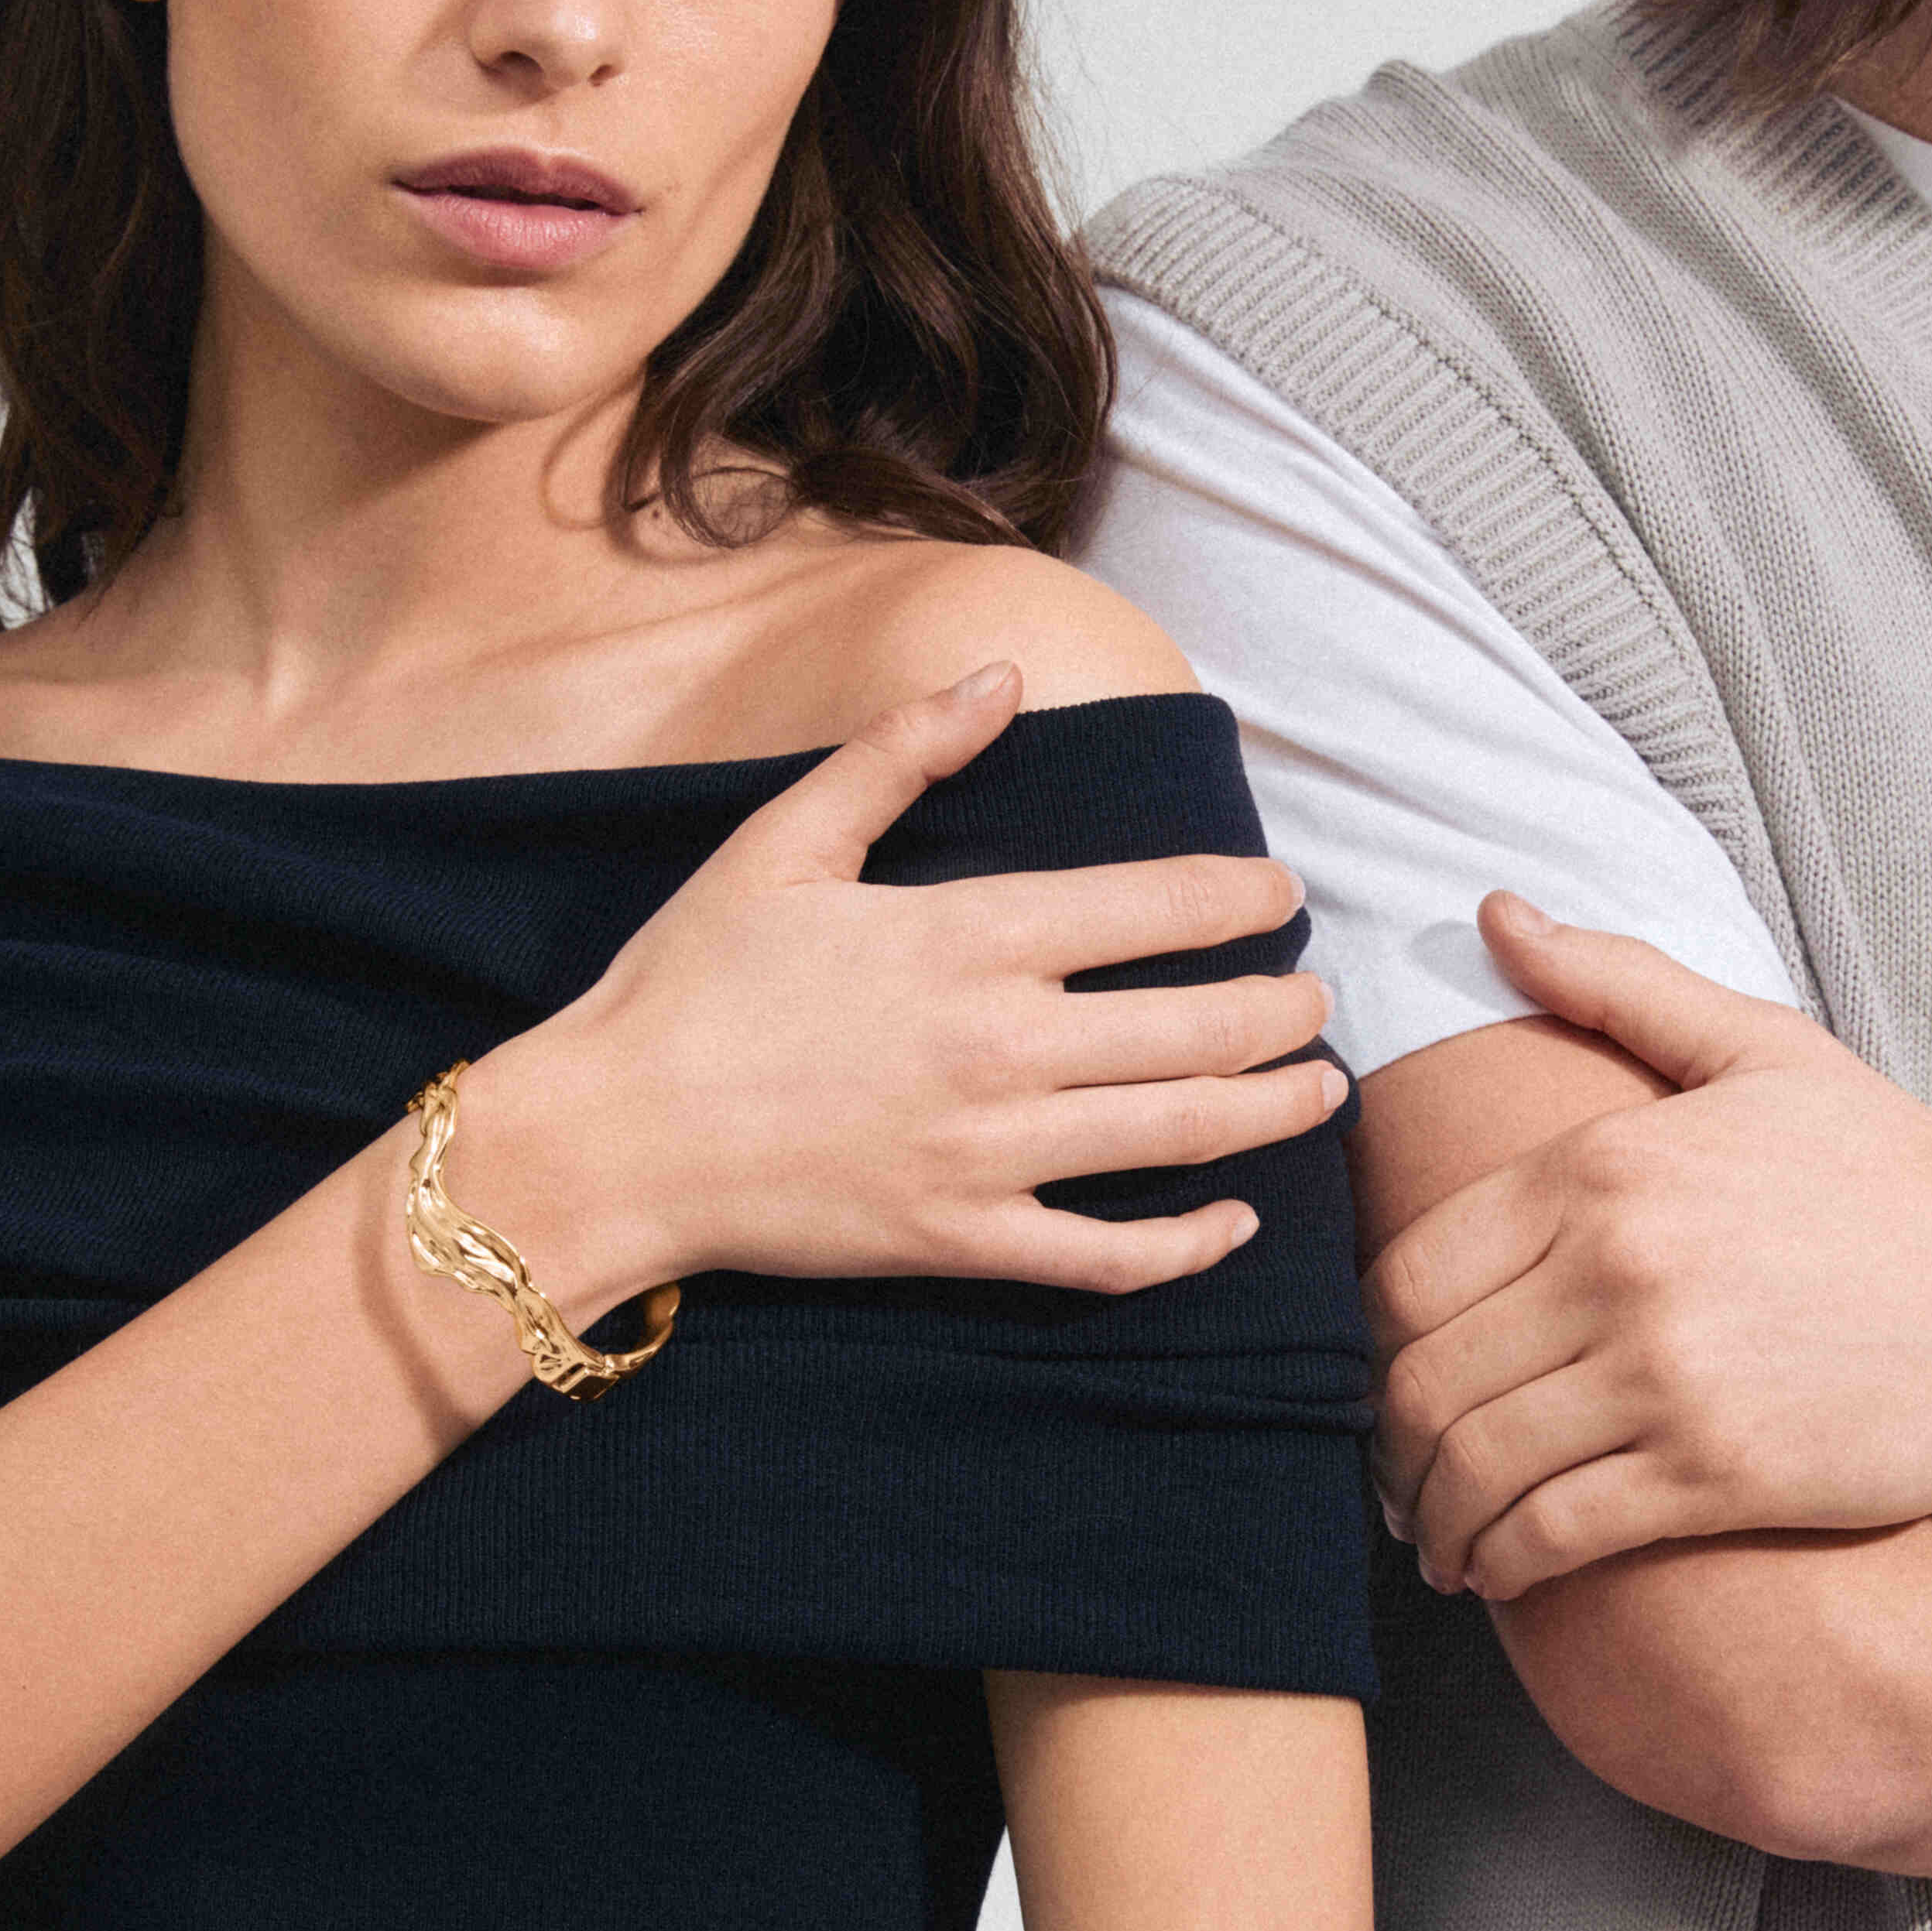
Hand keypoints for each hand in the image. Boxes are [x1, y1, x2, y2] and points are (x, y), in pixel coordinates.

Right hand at [467, 663, 1343, 1305]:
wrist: (611, 1140)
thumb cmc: (690, 982)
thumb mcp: (785, 840)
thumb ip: (901, 754)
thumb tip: (1000, 674)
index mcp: (970, 936)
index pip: (1156, 906)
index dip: (1240, 898)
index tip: (1283, 894)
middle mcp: (1003, 1045)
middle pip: (1196, 1025)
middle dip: (1281, 1010)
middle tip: (1318, 1000)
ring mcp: (990, 1153)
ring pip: (1177, 1133)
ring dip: (1270, 1112)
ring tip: (1321, 1090)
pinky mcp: (962, 1240)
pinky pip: (1103, 1256)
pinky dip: (1183, 1245)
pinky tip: (1234, 1224)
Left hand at [1367, 895, 1931, 1600]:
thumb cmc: (1894, 1169)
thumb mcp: (1759, 1046)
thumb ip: (1614, 982)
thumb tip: (1492, 911)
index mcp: (1600, 1165)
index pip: (1407, 1272)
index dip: (1372, 1339)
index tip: (1385, 1370)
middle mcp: (1612, 1268)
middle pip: (1421, 1377)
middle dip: (1386, 1439)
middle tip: (1392, 1468)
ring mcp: (1660, 1377)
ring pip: (1472, 1463)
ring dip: (1428, 1514)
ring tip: (1431, 1532)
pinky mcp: (1714, 1474)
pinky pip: (1551, 1532)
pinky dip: (1496, 1561)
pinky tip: (1493, 1568)